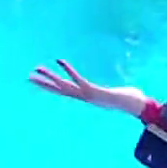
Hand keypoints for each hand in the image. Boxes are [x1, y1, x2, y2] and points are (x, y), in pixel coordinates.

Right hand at [28, 59, 149, 117]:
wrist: (137, 107)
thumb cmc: (133, 100)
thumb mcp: (123, 93)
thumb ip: (123, 92)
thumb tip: (133, 90)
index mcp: (89, 96)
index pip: (67, 90)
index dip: (55, 85)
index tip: (42, 81)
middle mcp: (85, 97)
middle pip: (60, 90)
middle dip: (44, 84)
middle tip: (28, 77)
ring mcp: (88, 95)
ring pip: (64, 86)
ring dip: (50, 78)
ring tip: (37, 69)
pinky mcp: (93, 91)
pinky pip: (78, 80)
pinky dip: (69, 71)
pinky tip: (60, 61)